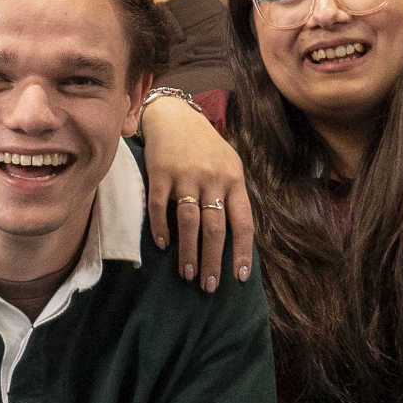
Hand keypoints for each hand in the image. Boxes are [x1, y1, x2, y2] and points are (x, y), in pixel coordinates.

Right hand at [140, 96, 251, 291]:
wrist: (175, 116)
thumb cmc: (204, 146)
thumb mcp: (228, 164)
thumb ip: (232, 195)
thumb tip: (234, 236)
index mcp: (234, 179)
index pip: (243, 222)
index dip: (242, 251)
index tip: (239, 276)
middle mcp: (212, 179)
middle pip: (215, 228)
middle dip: (213, 260)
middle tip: (209, 286)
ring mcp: (186, 176)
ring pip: (189, 223)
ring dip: (188, 252)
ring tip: (187, 274)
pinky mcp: (160, 174)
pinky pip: (160, 208)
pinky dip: (161, 229)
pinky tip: (162, 245)